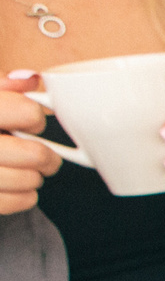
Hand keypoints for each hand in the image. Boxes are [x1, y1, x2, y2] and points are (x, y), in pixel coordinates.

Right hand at [0, 73, 57, 215]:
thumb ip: (1, 87)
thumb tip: (30, 79)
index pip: (26, 112)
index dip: (34, 117)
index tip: (30, 121)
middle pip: (33, 153)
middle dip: (45, 155)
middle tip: (44, 156)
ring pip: (27, 179)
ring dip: (34, 176)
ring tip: (27, 170)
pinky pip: (15, 201)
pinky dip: (24, 196)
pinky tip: (16, 186)